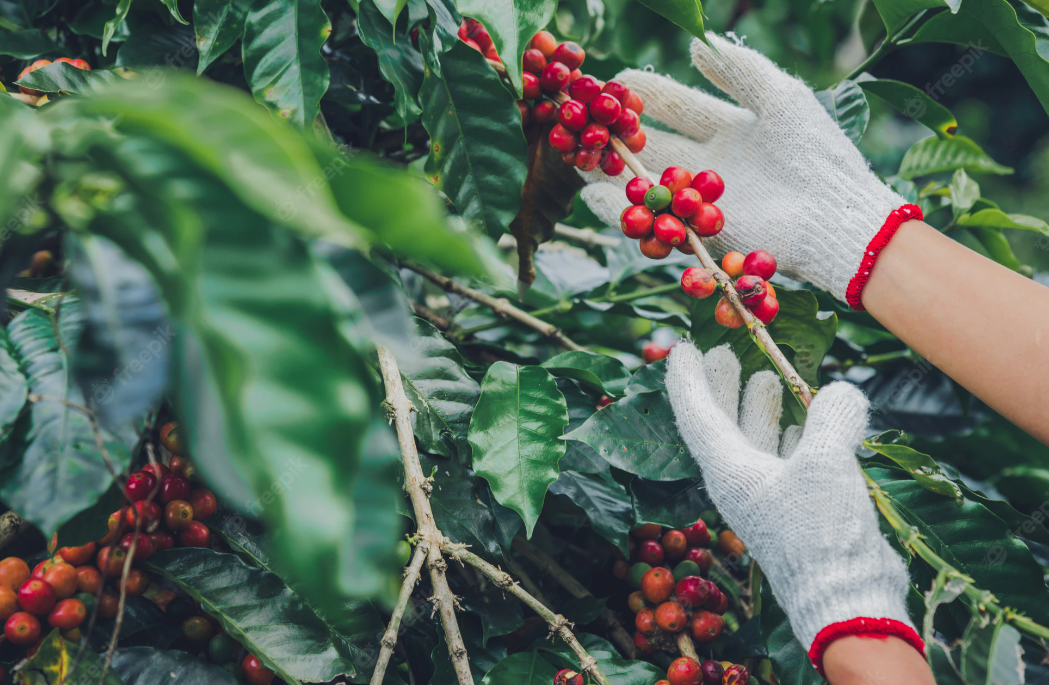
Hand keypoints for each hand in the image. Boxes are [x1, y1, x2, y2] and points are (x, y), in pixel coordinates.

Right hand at [581, 34, 916, 304]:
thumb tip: (699, 43)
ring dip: (613, 169)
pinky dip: (623, 209)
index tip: (615, 80)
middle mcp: (713, 163)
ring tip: (578, 154)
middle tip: (585, 117)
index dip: (649, 95)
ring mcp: (705, 199)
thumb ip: (741, 70)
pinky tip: (594, 194)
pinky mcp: (701, 232)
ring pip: (649, 181)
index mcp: (733, 128)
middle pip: (657, 143)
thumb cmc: (815, 153)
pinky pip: (656, 219)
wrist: (833, 216)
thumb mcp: (781, 97)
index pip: (680, 107)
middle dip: (621, 132)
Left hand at [664, 341, 921, 673]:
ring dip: (759, 409)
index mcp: (728, 470)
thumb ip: (830, 418)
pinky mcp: (798, 511)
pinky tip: (806, 421)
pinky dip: (793, 436)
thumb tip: (840, 391)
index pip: (696, 415)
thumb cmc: (820, 532)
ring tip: (765, 376)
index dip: (688, 380)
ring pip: (756, 442)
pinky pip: (787, 461)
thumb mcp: (824, 464)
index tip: (682, 347)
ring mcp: (769, 498)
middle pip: (723, 424)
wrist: (845, 601)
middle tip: (724, 351)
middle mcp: (741, 482)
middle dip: (722, 387)